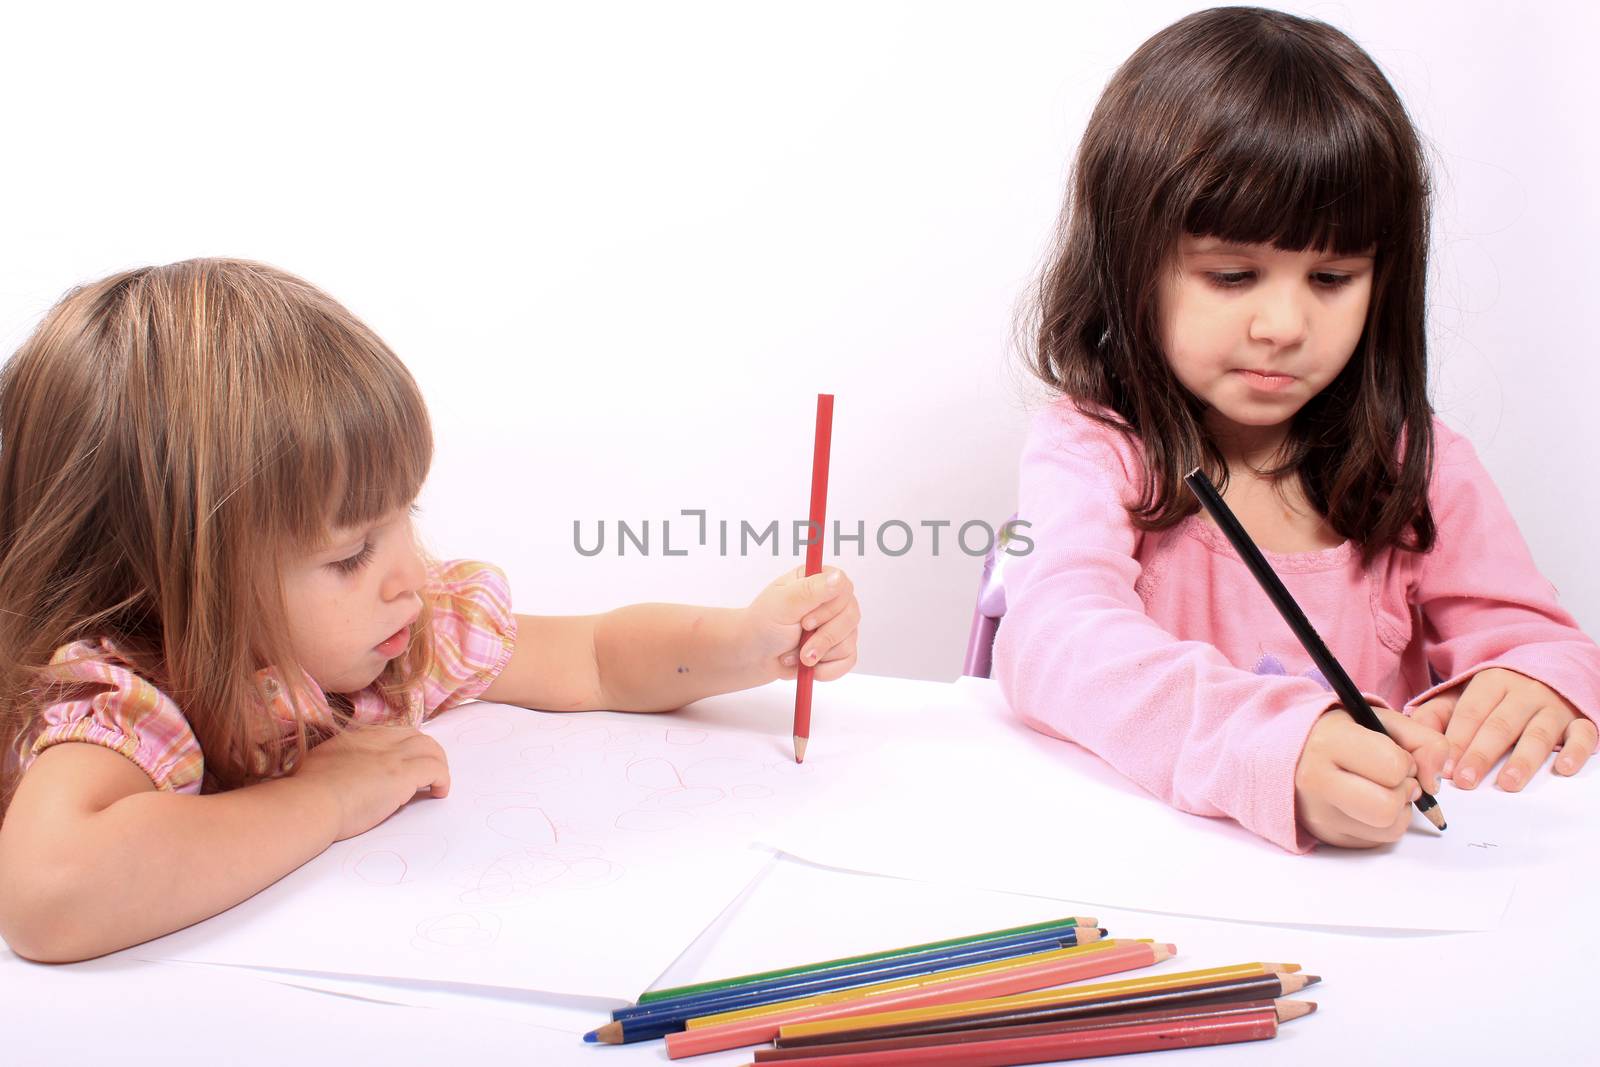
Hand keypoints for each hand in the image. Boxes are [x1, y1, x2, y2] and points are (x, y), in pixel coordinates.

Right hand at [292, 726, 450, 840]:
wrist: (311, 800)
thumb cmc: (307, 790)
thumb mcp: (321, 760)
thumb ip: (337, 759)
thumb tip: (339, 771)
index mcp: (359, 737)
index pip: (394, 732)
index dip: (405, 746)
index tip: (406, 762)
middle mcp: (380, 741)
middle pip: (417, 736)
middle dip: (427, 753)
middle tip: (428, 773)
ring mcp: (393, 756)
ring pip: (432, 749)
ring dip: (439, 765)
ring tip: (436, 783)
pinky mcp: (404, 775)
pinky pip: (437, 770)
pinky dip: (443, 780)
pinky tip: (439, 793)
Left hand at [744, 565, 859, 681]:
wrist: (754, 655)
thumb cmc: (763, 624)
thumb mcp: (783, 603)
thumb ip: (811, 589)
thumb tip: (838, 578)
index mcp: (819, 580)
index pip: (844, 588)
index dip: (828, 609)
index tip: (805, 622)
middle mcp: (832, 600)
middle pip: (851, 616)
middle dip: (823, 637)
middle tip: (800, 642)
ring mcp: (838, 625)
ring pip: (849, 641)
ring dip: (819, 654)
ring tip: (797, 653)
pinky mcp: (839, 648)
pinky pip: (848, 660)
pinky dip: (826, 669)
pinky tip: (809, 665)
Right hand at [1294, 706, 1448, 847]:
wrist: (1293, 753)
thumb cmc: (1341, 734)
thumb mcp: (1381, 721)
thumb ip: (1424, 741)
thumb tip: (1435, 784)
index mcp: (1328, 742)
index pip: (1392, 767)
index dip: (1405, 761)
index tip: (1393, 755)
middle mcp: (1316, 780)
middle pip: (1387, 808)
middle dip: (1403, 793)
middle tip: (1394, 780)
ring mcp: (1318, 813)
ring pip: (1388, 830)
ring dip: (1398, 811)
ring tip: (1381, 791)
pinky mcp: (1325, 836)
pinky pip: (1377, 841)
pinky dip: (1383, 825)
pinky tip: (1367, 804)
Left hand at [1410, 668, 1597, 790]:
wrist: (1548, 671)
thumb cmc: (1498, 696)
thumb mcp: (1464, 696)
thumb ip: (1437, 715)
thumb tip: (1412, 739)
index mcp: (1492, 683)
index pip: (1470, 712)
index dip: (1455, 740)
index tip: (1443, 767)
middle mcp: (1524, 693)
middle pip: (1500, 724)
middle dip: (1481, 754)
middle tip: (1465, 781)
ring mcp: (1554, 707)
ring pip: (1538, 733)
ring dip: (1523, 759)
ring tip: (1508, 783)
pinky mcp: (1579, 721)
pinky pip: (1583, 735)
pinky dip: (1576, 752)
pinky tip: (1562, 768)